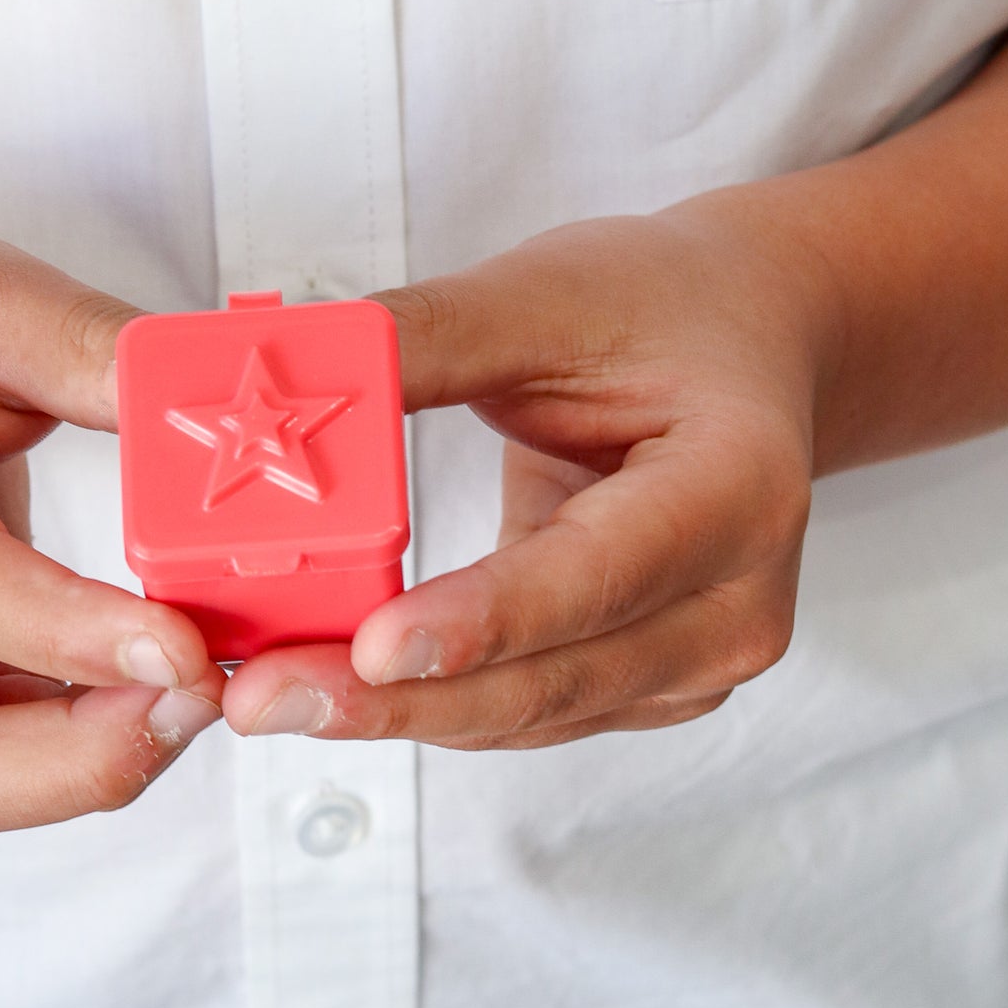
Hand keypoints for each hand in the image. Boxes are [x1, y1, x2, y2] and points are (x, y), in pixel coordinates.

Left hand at [222, 201, 832, 747]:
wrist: (746, 346)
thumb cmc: (659, 309)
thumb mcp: (546, 294)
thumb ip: (426, 338)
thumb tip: (293, 379)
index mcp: (737, 485)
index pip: (602, 571)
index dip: (485, 618)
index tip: (374, 647)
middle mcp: (734, 598)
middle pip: (552, 678)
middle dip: (395, 698)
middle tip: (261, 699)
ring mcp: (696, 658)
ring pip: (525, 713)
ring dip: (392, 710)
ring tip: (265, 693)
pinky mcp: (645, 682)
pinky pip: (521, 710)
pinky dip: (427, 698)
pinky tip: (332, 680)